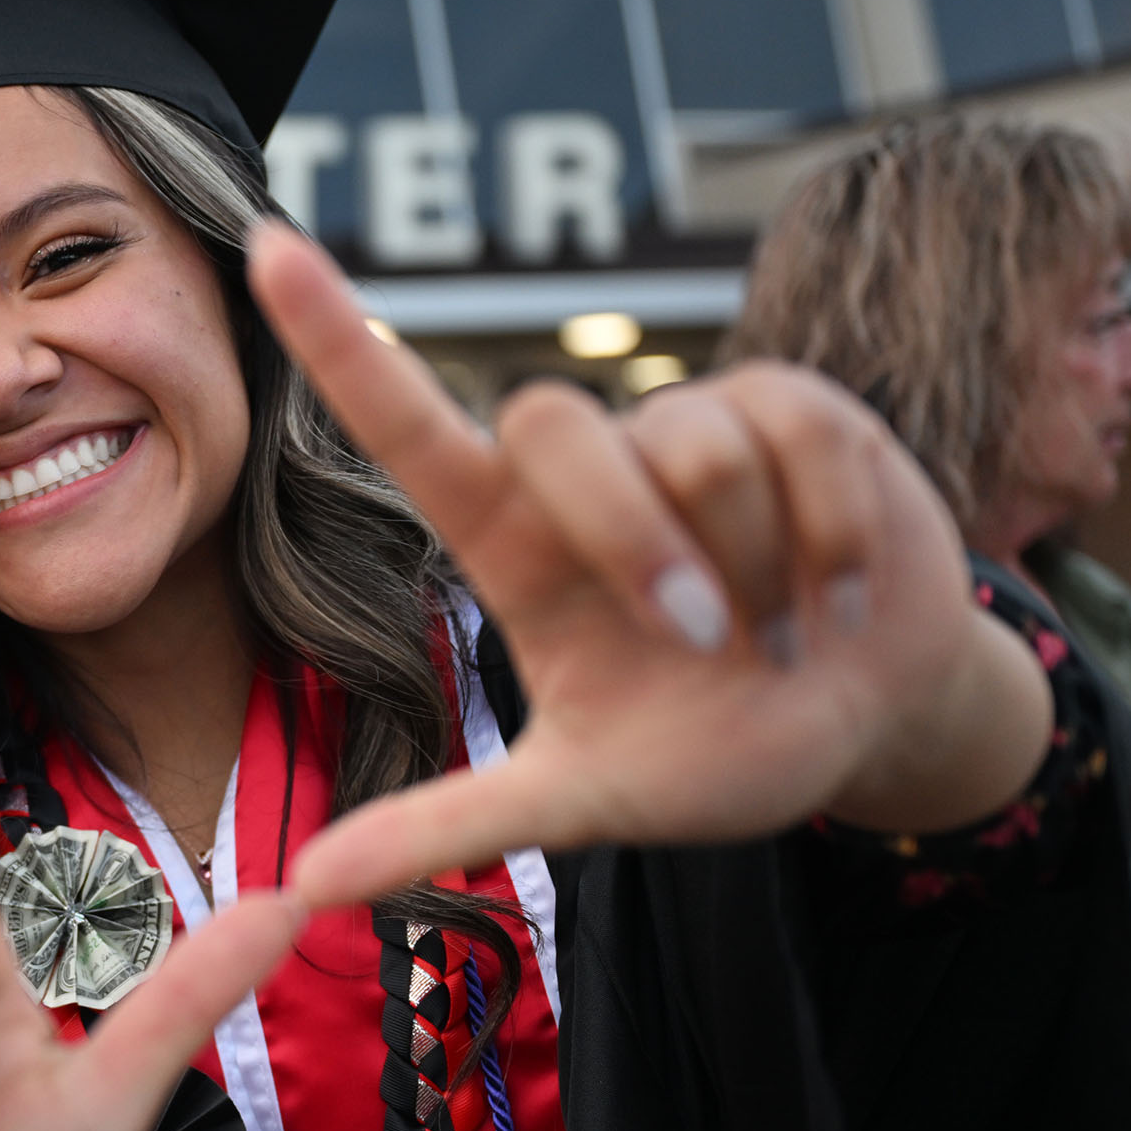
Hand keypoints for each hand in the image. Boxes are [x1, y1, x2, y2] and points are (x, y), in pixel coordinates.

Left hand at [247, 224, 1051, 907]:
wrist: (866, 725)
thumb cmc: (711, 748)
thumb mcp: (581, 801)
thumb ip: (453, 827)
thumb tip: (310, 883)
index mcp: (512, 543)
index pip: (407, 424)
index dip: (339, 337)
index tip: (264, 247)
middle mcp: (584, 471)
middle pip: (545, 423)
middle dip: (628, 538)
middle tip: (698, 637)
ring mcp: (689, 426)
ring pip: (689, 441)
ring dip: (749, 557)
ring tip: (778, 624)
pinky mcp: (796, 405)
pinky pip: (799, 437)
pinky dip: (830, 540)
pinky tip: (840, 594)